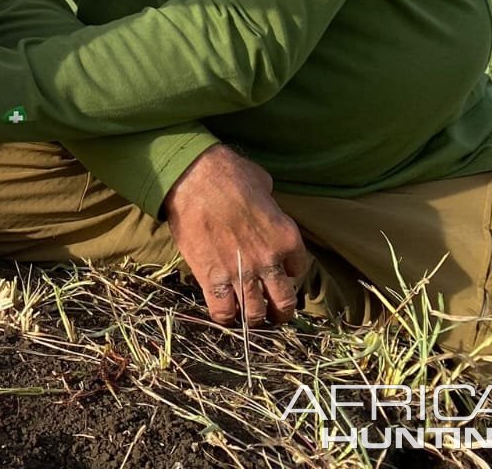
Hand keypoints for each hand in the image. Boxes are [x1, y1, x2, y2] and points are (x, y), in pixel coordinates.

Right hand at [163, 145, 309, 326]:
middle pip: (283, 301)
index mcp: (286, 237)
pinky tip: (224, 312)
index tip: (281, 271)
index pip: (299, 269)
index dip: (289, 272)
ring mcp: (241, 272)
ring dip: (254, 318)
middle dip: (280, 311)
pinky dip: (225, 317)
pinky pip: (223, 311)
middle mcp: (269, 261)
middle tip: (274, 311)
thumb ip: (270, 203)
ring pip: (255, 313)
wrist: (193, 178)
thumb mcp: (262, 183)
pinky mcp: (212, 278)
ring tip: (250, 317)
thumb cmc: (227, 173)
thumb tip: (265, 201)